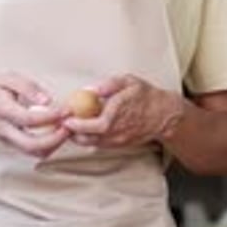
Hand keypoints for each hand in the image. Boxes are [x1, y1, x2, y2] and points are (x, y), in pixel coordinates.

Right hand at [0, 72, 69, 156]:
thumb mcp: (6, 78)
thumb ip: (27, 87)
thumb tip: (47, 100)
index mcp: (2, 109)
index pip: (29, 119)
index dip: (51, 116)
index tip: (66, 109)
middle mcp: (5, 129)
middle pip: (32, 145)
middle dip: (56, 139)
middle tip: (70, 125)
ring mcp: (8, 140)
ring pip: (34, 152)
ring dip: (55, 145)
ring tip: (66, 128)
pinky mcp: (13, 145)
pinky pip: (33, 151)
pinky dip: (49, 146)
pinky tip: (56, 132)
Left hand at [64, 74, 183, 148]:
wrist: (164, 115)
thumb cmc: (146, 96)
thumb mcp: (129, 82)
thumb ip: (110, 84)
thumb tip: (92, 89)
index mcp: (118, 115)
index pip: (94, 125)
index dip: (77, 125)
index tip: (66, 119)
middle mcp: (117, 131)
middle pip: (88, 138)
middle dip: (72, 133)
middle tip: (63, 122)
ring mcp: (118, 140)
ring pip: (92, 143)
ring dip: (79, 136)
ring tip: (70, 126)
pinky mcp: (119, 144)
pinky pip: (99, 144)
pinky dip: (88, 138)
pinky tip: (83, 130)